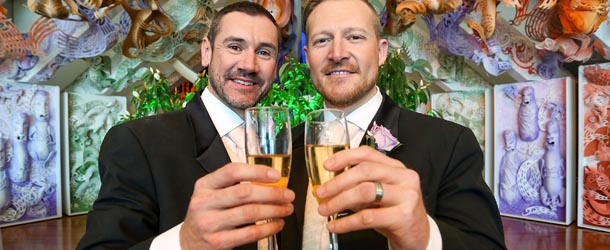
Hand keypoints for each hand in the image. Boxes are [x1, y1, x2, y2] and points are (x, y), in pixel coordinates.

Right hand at [180, 163, 294, 249]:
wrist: (189, 241)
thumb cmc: (207, 213)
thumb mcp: (212, 193)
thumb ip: (234, 185)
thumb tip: (270, 180)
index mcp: (204, 185)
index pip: (232, 171)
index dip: (257, 171)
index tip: (276, 175)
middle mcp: (205, 202)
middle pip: (244, 193)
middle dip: (272, 193)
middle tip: (288, 195)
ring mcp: (210, 223)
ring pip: (249, 213)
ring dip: (274, 210)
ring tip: (286, 208)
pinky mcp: (218, 242)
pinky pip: (250, 234)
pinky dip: (268, 228)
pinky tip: (277, 224)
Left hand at [316, 146, 429, 249]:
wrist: (419, 236)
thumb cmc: (395, 213)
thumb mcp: (379, 195)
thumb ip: (359, 187)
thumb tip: (329, 187)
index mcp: (396, 167)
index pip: (368, 154)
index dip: (345, 157)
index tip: (327, 166)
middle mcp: (404, 177)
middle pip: (364, 171)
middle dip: (337, 182)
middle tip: (320, 193)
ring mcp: (406, 196)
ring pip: (365, 192)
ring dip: (339, 201)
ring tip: (325, 210)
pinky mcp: (403, 216)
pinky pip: (368, 217)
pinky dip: (346, 222)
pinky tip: (335, 226)